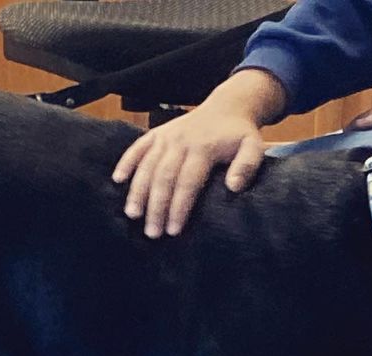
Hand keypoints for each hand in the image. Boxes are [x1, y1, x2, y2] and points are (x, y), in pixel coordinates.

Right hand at [112, 69, 284, 237]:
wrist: (227, 107)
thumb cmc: (240, 135)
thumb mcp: (253, 147)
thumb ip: (247, 166)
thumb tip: (233, 187)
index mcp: (203, 148)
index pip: (187, 182)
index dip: (179, 207)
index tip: (173, 231)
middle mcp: (180, 142)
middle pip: (163, 177)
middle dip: (156, 207)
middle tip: (152, 233)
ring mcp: (166, 136)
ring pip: (147, 165)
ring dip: (138, 190)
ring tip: (132, 214)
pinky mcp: (157, 134)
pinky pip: (138, 147)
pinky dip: (126, 162)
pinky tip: (117, 180)